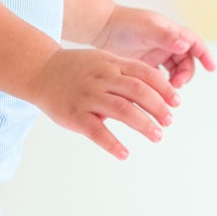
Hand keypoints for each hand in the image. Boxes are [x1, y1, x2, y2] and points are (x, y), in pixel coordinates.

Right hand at [27, 47, 176, 161]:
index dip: (164, 89)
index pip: (146, 74)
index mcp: (112, 64)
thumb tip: (156, 92)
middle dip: (158, 108)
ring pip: (123, 110)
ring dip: (144, 125)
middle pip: (139, 92)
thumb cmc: (76, 69)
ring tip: (157, 136)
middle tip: (169, 121)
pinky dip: (113, 144)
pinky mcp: (74, 115)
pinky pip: (97, 131)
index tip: (176, 102)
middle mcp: (103, 78)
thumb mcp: (103, 61)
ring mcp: (88, 96)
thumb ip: (126, 73)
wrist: (40, 71)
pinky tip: (124, 154)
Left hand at [94, 5, 215, 90]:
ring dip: (175, 80)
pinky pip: (160, 76)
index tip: (211, 68)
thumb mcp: (147, 29)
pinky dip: (162, 84)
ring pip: (174, 70)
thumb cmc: (124, 24)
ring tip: (168, 90)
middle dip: (186, 73)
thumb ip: (166, 37)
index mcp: (170, 32)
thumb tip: (186, 45)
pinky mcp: (145, 64)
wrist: (101, 28)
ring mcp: (156, 54)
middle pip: (186, 60)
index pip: (194, 42)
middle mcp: (166, 43)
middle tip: (177, 85)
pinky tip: (156, 91)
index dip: (204, 54)